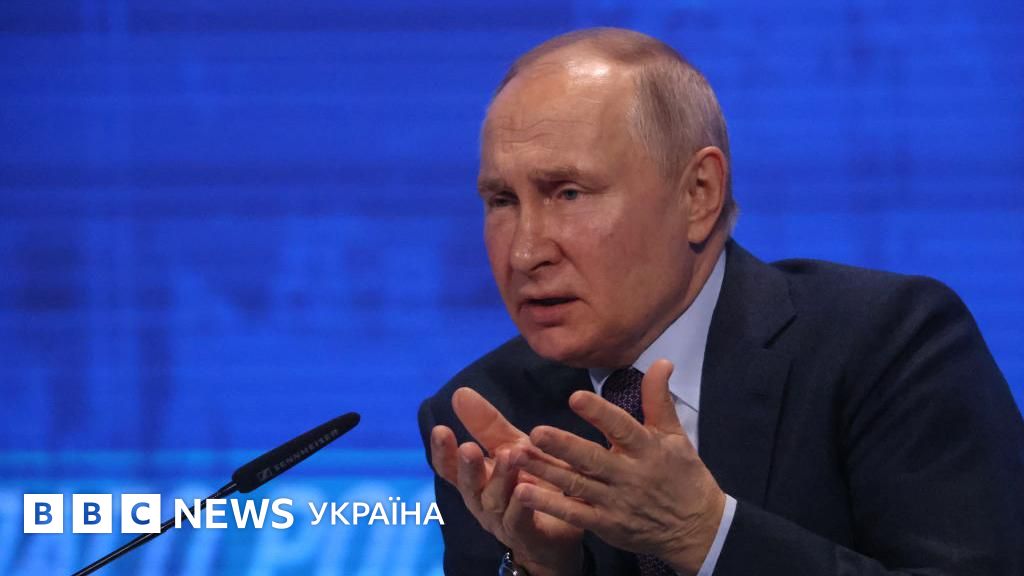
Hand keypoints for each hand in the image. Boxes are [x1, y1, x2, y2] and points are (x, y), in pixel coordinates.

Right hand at [430, 387, 583, 575]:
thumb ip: (486, 425)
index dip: (443, 451)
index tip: (440, 429)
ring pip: (495, 500)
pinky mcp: (527, 533)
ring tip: (508, 456)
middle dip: (467, 467)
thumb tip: (459, 392)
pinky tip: (524, 488)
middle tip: (468, 448)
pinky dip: (521, 504)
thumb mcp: (511, 448)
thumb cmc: (531, 483)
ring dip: (500, 477)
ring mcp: (502, 521)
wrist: (564, 525)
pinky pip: (520, 519)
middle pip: (469, 485)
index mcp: (476, 480)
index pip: (450, 467)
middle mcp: (483, 502)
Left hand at [509, 360, 725, 574]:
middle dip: (563, 446)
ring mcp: (616, 503)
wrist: (697, 530)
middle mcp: (629, 475)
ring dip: (545, 471)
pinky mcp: (606, 525)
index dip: (600, 413)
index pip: (622, 428)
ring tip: (516, 456)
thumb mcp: (676, 436)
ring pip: (576, 485)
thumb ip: (659, 399)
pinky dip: (548, 505)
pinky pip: (574, 514)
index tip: (575, 397)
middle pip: (592, 459)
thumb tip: (661, 361)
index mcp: (647, 449)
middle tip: (535, 432)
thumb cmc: (683, 476)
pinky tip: (523, 492)